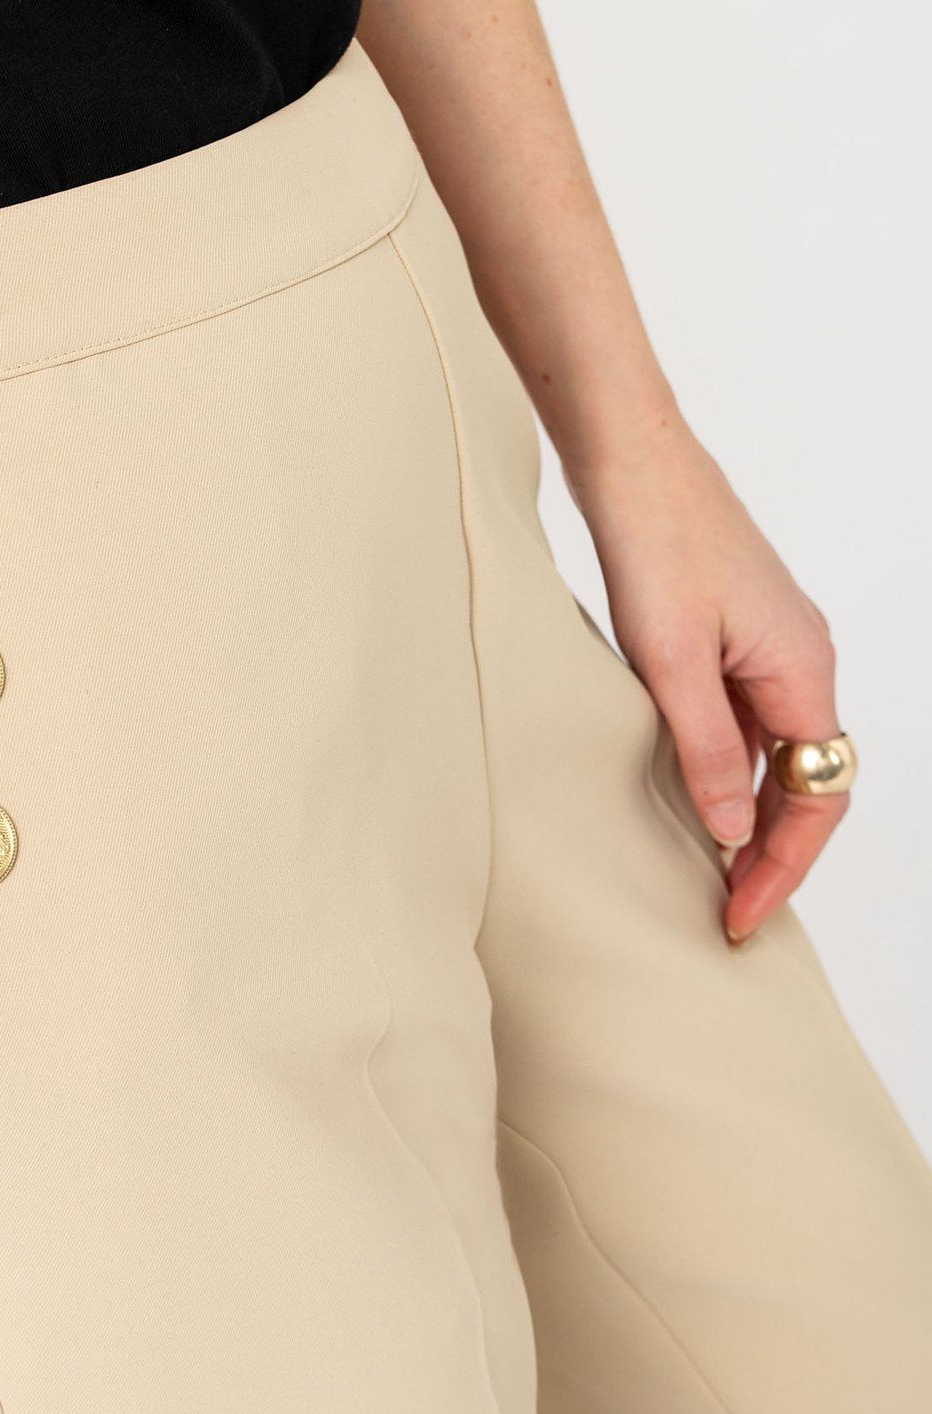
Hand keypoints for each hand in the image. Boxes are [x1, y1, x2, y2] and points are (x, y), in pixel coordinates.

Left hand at [568, 425, 846, 943]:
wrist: (634, 462)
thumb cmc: (655, 544)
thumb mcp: (670, 662)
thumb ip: (704, 749)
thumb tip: (727, 831)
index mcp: (802, 671)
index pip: (817, 796)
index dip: (784, 864)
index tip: (740, 914)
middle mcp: (800, 662)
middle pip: (806, 782)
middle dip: (772, 853)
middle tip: (725, 911)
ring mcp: (770, 648)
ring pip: (777, 755)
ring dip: (750, 816)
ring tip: (709, 873)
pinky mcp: (735, 636)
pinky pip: (748, 723)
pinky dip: (728, 771)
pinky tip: (690, 796)